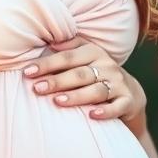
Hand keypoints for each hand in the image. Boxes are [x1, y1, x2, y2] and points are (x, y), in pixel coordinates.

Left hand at [22, 34, 146, 131]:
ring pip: (96, 90)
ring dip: (76, 96)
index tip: (27, 72)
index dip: (47, 64)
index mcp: (93, 52)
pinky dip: (106, 111)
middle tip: (37, 88)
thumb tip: (48, 42)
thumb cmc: (96, 72)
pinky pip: (117, 107)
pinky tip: (92, 115)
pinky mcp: (127, 101)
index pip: (67, 57)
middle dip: (57, 81)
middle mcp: (107, 66)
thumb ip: (67, 48)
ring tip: (57, 101)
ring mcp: (118, 84)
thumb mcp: (84, 56)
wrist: (130, 91)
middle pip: (79, 74)